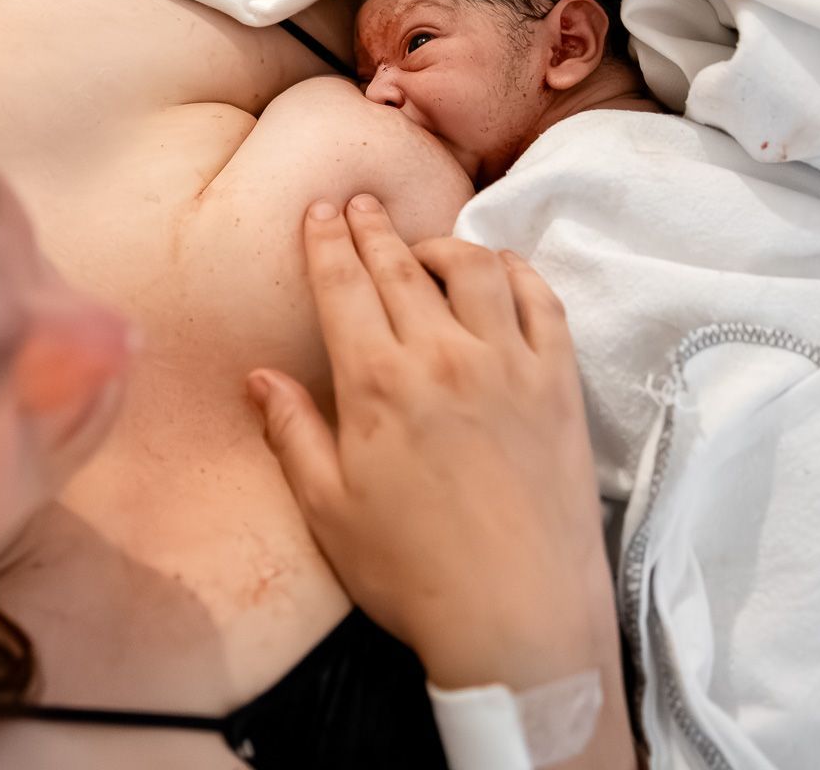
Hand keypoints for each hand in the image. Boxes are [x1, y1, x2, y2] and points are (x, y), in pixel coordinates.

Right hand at [246, 194, 616, 693]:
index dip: (327, 242)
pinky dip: (517, 273)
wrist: (519, 616)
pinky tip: (500, 272)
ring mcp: (509, 364)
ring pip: (475, 269)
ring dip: (442, 245)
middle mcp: (442, 357)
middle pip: (401, 266)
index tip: (319, 211)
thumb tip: (260, 377)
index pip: (343, 286)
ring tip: (423, 245)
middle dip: (373, 228)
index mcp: (376, 384)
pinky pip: (542, 302)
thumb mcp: (328, 509)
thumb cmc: (412, 574)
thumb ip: (292, 433)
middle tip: (359, 203)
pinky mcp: (559, 384)